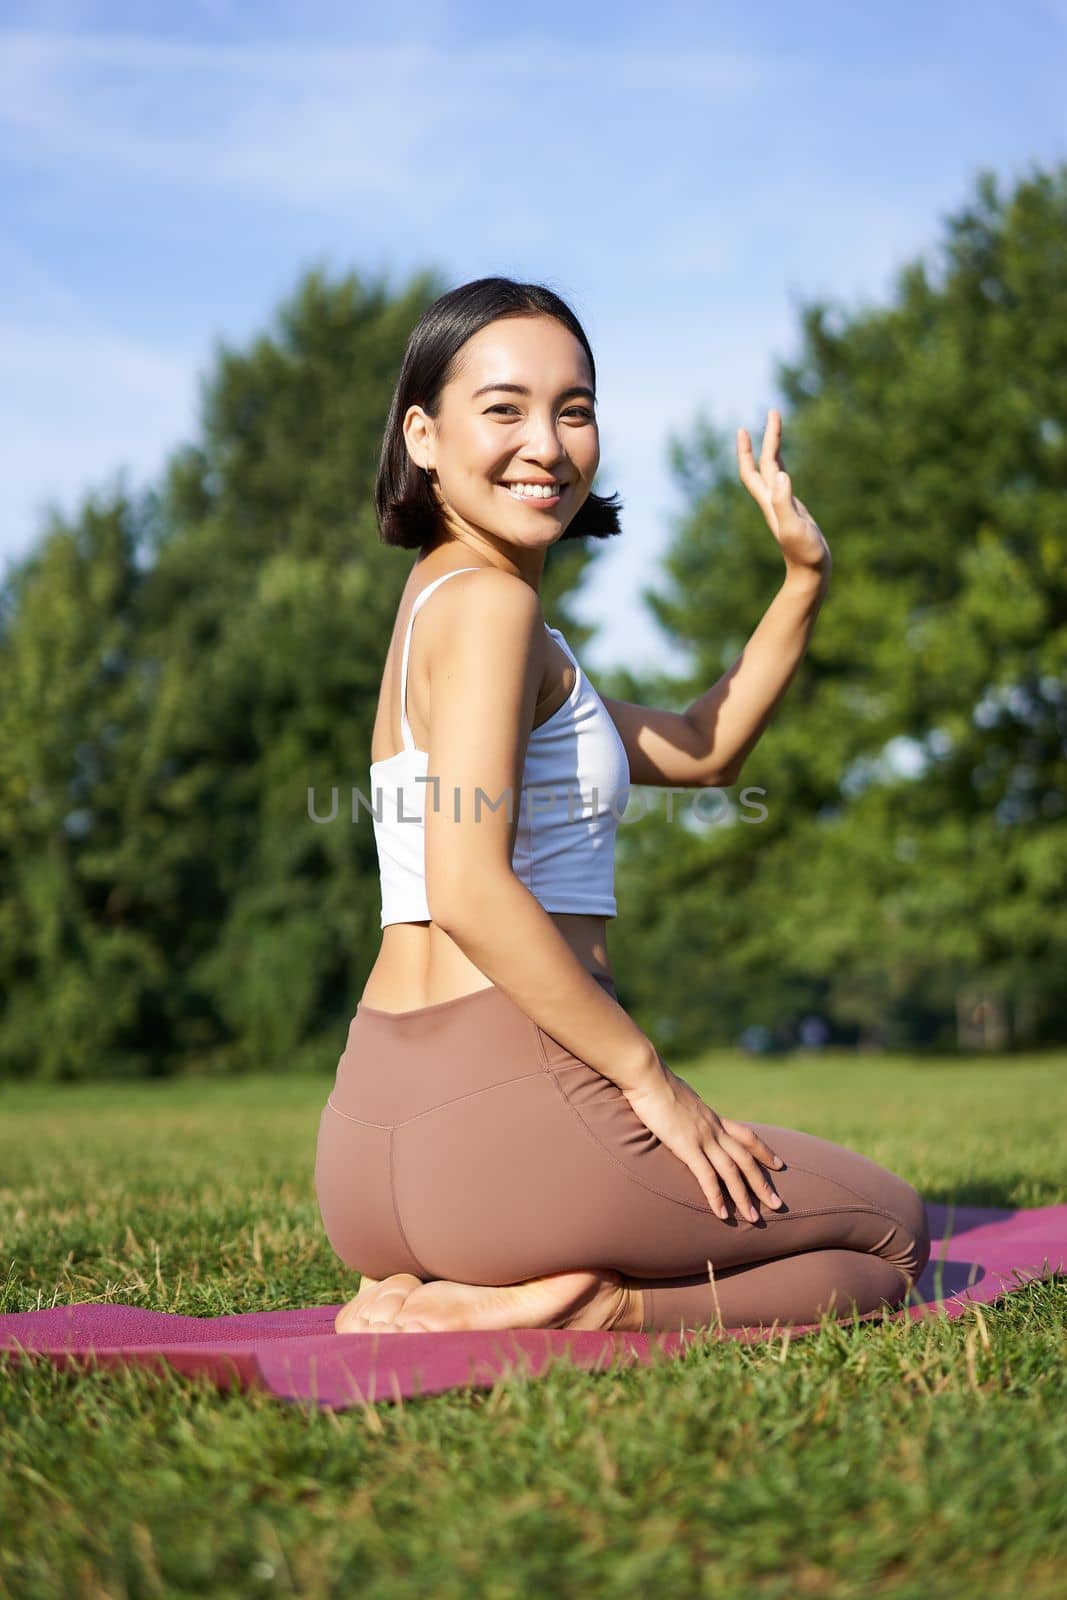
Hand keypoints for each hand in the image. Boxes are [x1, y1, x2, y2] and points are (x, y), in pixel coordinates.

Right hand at [623, 1055, 785, 1221]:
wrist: (647, 1075)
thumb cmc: (655, 1083)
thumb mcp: (680, 1096)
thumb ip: (688, 1110)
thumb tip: (686, 1112)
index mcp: (713, 1117)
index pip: (746, 1135)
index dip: (764, 1151)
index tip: (779, 1165)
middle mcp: (713, 1128)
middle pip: (746, 1159)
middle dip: (762, 1183)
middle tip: (777, 1204)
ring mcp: (702, 1137)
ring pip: (732, 1171)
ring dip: (744, 1196)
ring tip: (754, 1218)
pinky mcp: (686, 1146)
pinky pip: (706, 1176)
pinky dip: (716, 1196)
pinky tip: (722, 1214)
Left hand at [737, 409, 830, 575]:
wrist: (811, 573)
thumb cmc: (805, 554)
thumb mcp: (794, 528)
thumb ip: (785, 502)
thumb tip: (781, 474)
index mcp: (770, 503)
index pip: (753, 471)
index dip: (747, 450)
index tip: (743, 428)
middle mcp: (773, 501)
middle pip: (764, 465)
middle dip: (766, 439)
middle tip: (774, 412)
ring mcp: (783, 505)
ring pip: (773, 471)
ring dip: (773, 449)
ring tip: (777, 427)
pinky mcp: (794, 510)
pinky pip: (784, 482)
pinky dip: (782, 467)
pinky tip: (783, 464)